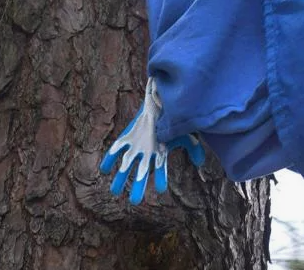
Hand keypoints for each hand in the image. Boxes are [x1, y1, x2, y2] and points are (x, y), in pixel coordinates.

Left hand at [100, 78, 205, 203]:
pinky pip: (116, 149)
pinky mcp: (127, 137)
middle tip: (134, 202)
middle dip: (137, 186)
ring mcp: (136, 146)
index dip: (161, 178)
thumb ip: (193, 148)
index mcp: (161, 154)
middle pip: (141, 173)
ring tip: (114, 190)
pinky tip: (104, 169)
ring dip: (120, 177)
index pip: (160, 170)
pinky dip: (110, 158)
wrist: (157, 101)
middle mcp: (147, 153)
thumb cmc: (171, 118)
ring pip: (126, 164)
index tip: (161, 189)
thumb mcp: (184, 132)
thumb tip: (199, 163)